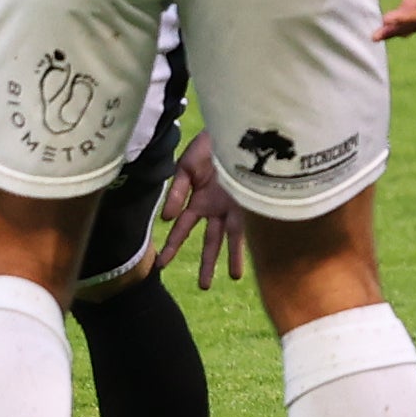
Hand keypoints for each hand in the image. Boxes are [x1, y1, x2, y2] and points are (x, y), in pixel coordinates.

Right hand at [154, 131, 243, 288]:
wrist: (235, 129)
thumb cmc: (208, 145)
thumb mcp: (185, 166)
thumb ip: (176, 192)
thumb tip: (168, 220)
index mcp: (198, 201)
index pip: (182, 230)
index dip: (171, 247)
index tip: (161, 264)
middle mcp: (216, 208)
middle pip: (210, 241)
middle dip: (206, 263)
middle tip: (204, 287)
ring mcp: (234, 205)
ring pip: (232, 237)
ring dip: (231, 257)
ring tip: (232, 277)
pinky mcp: (251, 200)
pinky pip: (250, 224)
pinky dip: (248, 239)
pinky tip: (254, 253)